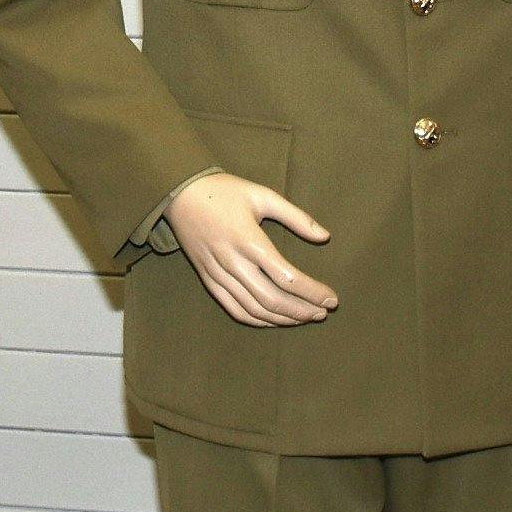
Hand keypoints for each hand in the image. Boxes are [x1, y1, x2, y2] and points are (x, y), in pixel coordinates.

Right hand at [163, 172, 335, 326]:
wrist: (180, 193)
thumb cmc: (224, 191)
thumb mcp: (263, 195)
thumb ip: (296, 217)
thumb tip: (325, 236)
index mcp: (249, 240)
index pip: (287, 278)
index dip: (312, 293)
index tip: (332, 299)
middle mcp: (233, 262)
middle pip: (273, 299)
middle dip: (302, 311)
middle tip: (323, 313)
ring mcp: (218, 274)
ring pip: (254, 309)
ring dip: (283, 319)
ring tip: (305, 318)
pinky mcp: (208, 280)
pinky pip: (234, 309)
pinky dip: (257, 320)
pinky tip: (274, 320)